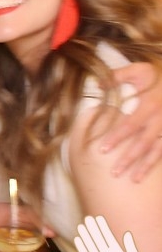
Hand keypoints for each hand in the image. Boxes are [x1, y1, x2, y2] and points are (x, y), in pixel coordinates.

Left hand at [102, 63, 161, 180]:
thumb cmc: (157, 76)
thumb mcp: (140, 71)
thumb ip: (118, 77)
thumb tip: (96, 84)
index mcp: (150, 104)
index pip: (131, 124)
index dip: (117, 137)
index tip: (102, 149)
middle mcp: (161, 118)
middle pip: (143, 142)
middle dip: (129, 158)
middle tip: (114, 172)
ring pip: (157, 150)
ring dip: (145, 166)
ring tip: (132, 179)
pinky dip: (157, 163)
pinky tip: (146, 174)